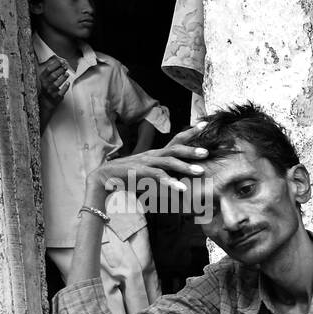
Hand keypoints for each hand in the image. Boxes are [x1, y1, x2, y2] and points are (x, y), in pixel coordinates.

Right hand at [36, 55, 68, 104]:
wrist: (47, 100)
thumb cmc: (48, 86)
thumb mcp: (47, 78)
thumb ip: (52, 70)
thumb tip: (60, 61)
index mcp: (42, 78)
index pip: (48, 69)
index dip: (56, 64)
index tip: (62, 61)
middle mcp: (45, 84)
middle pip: (53, 75)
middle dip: (60, 70)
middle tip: (66, 67)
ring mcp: (50, 91)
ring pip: (57, 83)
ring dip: (63, 78)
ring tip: (67, 74)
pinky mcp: (55, 96)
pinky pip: (61, 92)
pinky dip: (65, 87)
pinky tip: (68, 83)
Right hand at [88, 123, 209, 201]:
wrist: (105, 177)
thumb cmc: (130, 175)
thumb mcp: (152, 173)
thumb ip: (166, 173)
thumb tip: (183, 180)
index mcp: (157, 153)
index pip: (176, 140)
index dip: (190, 132)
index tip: (204, 125)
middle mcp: (153, 155)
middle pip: (175, 148)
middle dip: (191, 150)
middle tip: (207, 152)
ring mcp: (146, 162)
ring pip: (168, 161)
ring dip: (185, 166)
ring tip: (200, 171)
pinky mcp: (140, 172)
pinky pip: (157, 176)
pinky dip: (170, 182)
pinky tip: (181, 188)